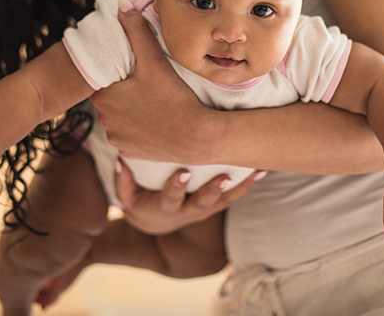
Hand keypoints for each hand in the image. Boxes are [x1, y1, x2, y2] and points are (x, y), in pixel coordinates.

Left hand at [91, 5, 211, 163]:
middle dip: (124, 89)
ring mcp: (115, 139)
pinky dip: (137, 128)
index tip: (136, 69)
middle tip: (147, 84)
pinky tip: (154, 120)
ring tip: (152, 101)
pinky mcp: (127, 152)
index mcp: (103, 96)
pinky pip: (127, 135)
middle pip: (110, 96)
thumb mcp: (154, 61)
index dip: (120, 71)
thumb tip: (122, 6)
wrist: (195, 137)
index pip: (103, 77)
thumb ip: (137, 32)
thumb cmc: (174, 97)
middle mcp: (103, 120)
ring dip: (129, 109)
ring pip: (118, 116)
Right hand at [115, 157, 266, 234]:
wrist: (156, 224)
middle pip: (203, 202)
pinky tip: (262, 170)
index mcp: (165, 207)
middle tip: (224, 176)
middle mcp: (188, 211)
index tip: (183, 172)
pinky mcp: (215, 205)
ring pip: (224, 200)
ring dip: (240, 186)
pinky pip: (234, 197)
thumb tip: (121, 160)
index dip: (176, 186)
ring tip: (256, 170)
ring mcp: (204, 209)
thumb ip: (123, 180)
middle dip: (213, 189)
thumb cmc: (140, 202)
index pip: (170, 197)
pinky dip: (248, 185)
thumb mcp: (126, 196)